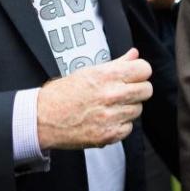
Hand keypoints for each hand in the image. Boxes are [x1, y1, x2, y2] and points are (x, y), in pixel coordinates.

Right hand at [37, 48, 151, 149]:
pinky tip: (107, 119)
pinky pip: (128, 127)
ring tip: (110, 106)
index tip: (135, 75)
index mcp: (106, 76)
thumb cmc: (63, 93)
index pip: (144, 69)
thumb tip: (134, 54)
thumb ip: (116, 63)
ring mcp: (110, 117)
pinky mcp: (108, 135)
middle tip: (124, 91)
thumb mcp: (89, 71)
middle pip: (146, 90)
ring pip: (138, 109)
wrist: (42, 119)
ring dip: (128, 108)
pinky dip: (121, 124)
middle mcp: (111, 95)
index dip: (140, 71)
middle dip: (138, 89)